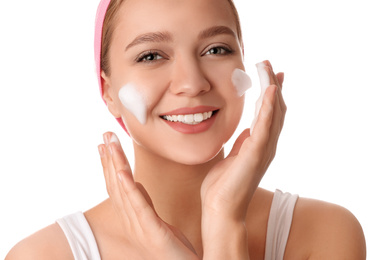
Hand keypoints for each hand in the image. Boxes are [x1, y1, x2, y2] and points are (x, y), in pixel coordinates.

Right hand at [98, 133, 198, 259]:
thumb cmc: (173, 250)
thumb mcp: (157, 223)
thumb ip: (144, 204)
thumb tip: (136, 183)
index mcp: (134, 217)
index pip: (117, 186)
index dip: (109, 164)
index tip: (103, 144)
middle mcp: (132, 220)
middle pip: (116, 185)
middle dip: (109, 159)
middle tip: (105, 135)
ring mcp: (140, 226)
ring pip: (123, 191)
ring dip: (115, 166)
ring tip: (109, 144)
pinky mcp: (152, 232)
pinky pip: (138, 206)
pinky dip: (128, 189)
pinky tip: (122, 173)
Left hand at [201, 60, 285, 220]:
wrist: (219, 208)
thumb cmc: (222, 185)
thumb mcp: (232, 156)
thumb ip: (242, 143)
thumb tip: (247, 130)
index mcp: (259, 145)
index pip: (269, 114)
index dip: (271, 94)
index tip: (271, 75)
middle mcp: (266, 146)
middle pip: (276, 109)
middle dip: (273, 85)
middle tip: (269, 64)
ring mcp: (263, 150)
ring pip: (274, 114)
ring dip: (273, 89)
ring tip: (269, 68)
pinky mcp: (256, 154)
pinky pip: (265, 127)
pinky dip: (270, 108)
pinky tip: (271, 91)